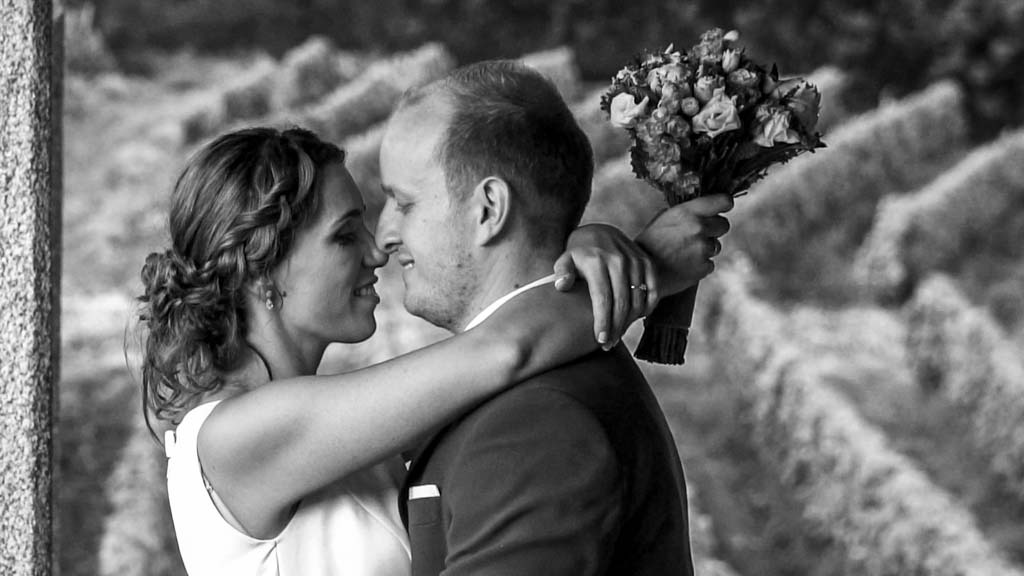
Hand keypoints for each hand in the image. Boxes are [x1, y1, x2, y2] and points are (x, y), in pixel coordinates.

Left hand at [553, 224, 657, 349]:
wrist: (600, 231)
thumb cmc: (579, 253)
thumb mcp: (565, 259)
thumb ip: (561, 272)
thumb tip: (562, 286)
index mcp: (597, 262)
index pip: (602, 299)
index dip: (603, 322)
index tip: (600, 340)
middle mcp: (618, 260)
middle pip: (621, 303)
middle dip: (616, 327)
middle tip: (608, 344)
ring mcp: (635, 261)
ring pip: (638, 300)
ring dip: (630, 322)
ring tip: (618, 334)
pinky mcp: (647, 262)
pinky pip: (652, 290)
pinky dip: (647, 308)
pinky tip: (636, 319)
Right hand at [635, 194, 733, 295]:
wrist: (641, 274)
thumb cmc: (649, 244)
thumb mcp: (663, 219)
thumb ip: (685, 213)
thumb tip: (702, 209)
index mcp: (688, 212)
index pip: (723, 201)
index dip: (724, 204)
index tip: (722, 207)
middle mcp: (699, 228)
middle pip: (724, 224)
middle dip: (714, 229)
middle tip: (698, 235)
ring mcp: (703, 249)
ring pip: (716, 246)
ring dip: (704, 248)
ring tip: (683, 253)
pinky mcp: (704, 268)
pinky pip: (709, 263)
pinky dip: (699, 265)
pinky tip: (683, 265)